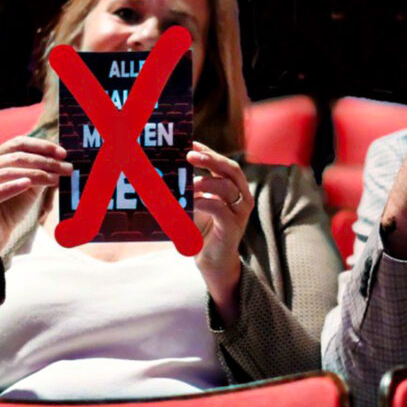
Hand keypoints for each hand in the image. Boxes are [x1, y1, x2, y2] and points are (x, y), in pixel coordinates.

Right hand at [0, 137, 72, 295]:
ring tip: (54, 178)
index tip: (63, 153)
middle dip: (44, 161)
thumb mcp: (30, 187)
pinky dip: (12, 186)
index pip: (18, 144)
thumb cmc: (11, 208)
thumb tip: (62, 160)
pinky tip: (28, 184)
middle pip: (15, 157)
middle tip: (66, 168)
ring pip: (7, 172)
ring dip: (34, 174)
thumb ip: (41, 172)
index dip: (41, 146)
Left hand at [186, 141, 252, 324]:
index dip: (209, 152)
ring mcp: (240, 212)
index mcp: (235, 189)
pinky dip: (203, 201)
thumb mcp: (194, 204)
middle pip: (232, 170)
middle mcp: (242, 197)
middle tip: (189, 155)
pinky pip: (220, 208)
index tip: (190, 143)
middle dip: (211, 159)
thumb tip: (163, 170)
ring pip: (227, 187)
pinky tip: (189, 202)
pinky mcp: (233, 227)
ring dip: (204, 181)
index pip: (225, 164)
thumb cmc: (201, 231)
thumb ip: (188, 188)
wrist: (212, 262)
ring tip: (186, 183)